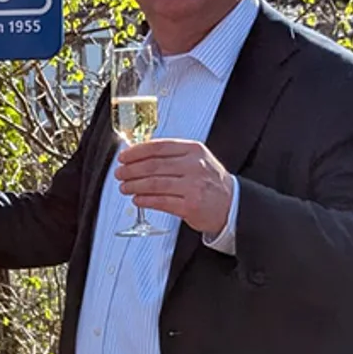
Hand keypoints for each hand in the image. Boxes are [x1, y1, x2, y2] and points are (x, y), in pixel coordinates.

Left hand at [114, 139, 234, 235]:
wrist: (232, 204)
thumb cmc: (210, 181)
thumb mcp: (197, 159)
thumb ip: (172, 155)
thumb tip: (139, 154)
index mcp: (194, 150)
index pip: (158, 147)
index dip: (136, 152)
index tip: (123, 157)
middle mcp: (194, 166)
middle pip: (154, 165)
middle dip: (131, 170)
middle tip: (120, 173)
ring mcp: (193, 186)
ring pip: (154, 183)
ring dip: (134, 185)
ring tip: (124, 187)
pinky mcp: (190, 206)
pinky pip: (161, 201)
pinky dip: (145, 200)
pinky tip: (137, 198)